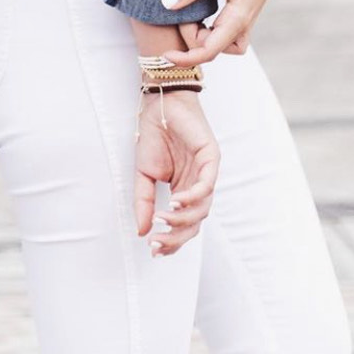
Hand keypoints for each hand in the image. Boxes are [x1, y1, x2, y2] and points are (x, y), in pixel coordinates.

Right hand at [133, 89, 218, 255]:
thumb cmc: (154, 134)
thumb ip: (143, 201)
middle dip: (176, 237)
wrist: (159, 104)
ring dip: (182, 219)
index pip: (183, 225)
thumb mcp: (143, 174)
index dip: (170, 240)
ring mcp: (206, 173)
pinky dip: (192, 198)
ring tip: (162, 219)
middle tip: (157, 243)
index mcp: (183, 190)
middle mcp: (197, 185)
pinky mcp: (211, 158)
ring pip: (202, 208)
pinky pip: (206, 185)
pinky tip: (175, 202)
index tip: (153, 249)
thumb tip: (141, 231)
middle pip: (194, 223)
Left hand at [164, 0, 290, 66]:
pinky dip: (209, 29)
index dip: (186, 58)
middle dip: (190, 39)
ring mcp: (244, 21)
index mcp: (238, 18)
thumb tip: (167, 5)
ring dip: (201, 37)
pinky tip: (200, 12)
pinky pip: (224, 33)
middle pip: (213, 49)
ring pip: (221, 45)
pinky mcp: (242, 14)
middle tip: (179, 11)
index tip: (165, 54)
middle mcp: (243, 25)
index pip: (209, 51)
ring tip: (189, 15)